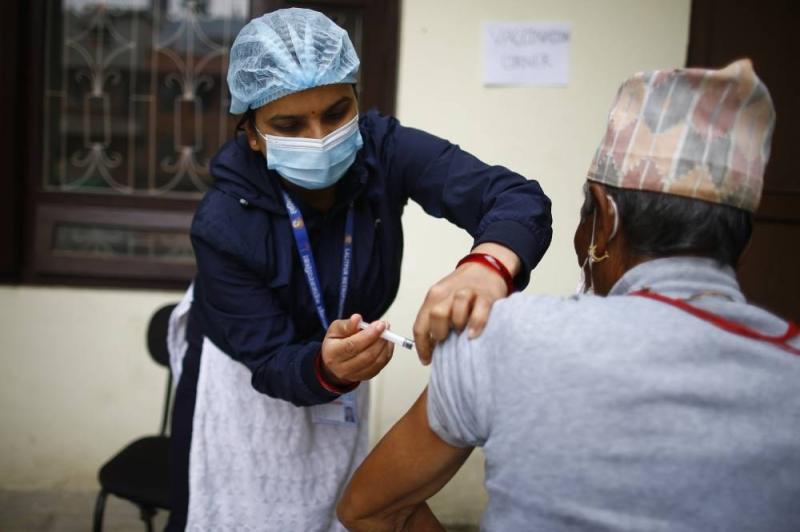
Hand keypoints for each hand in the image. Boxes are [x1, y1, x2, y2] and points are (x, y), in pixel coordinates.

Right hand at [321, 314, 393, 384]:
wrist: (335, 361)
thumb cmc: (336, 342)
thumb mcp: (336, 329)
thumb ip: (346, 325)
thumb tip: (357, 319)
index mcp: (333, 353)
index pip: (352, 346)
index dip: (368, 335)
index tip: (379, 324)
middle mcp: (342, 368)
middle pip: (366, 356)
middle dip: (379, 340)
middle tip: (385, 326)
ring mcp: (355, 375)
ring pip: (376, 362)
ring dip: (385, 346)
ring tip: (386, 333)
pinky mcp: (366, 377)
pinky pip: (380, 365)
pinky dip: (386, 353)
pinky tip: (386, 342)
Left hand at [413, 244, 519, 364]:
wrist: (486, 267)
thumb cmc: (464, 289)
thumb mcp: (445, 300)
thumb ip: (436, 320)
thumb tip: (432, 348)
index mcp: (434, 296)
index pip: (421, 324)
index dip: (422, 346)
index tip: (426, 360)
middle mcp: (448, 293)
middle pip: (436, 315)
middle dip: (439, 333)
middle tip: (446, 340)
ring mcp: (468, 293)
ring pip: (456, 309)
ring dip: (457, 326)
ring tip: (461, 334)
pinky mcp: (487, 296)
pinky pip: (479, 311)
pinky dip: (475, 324)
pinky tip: (473, 334)